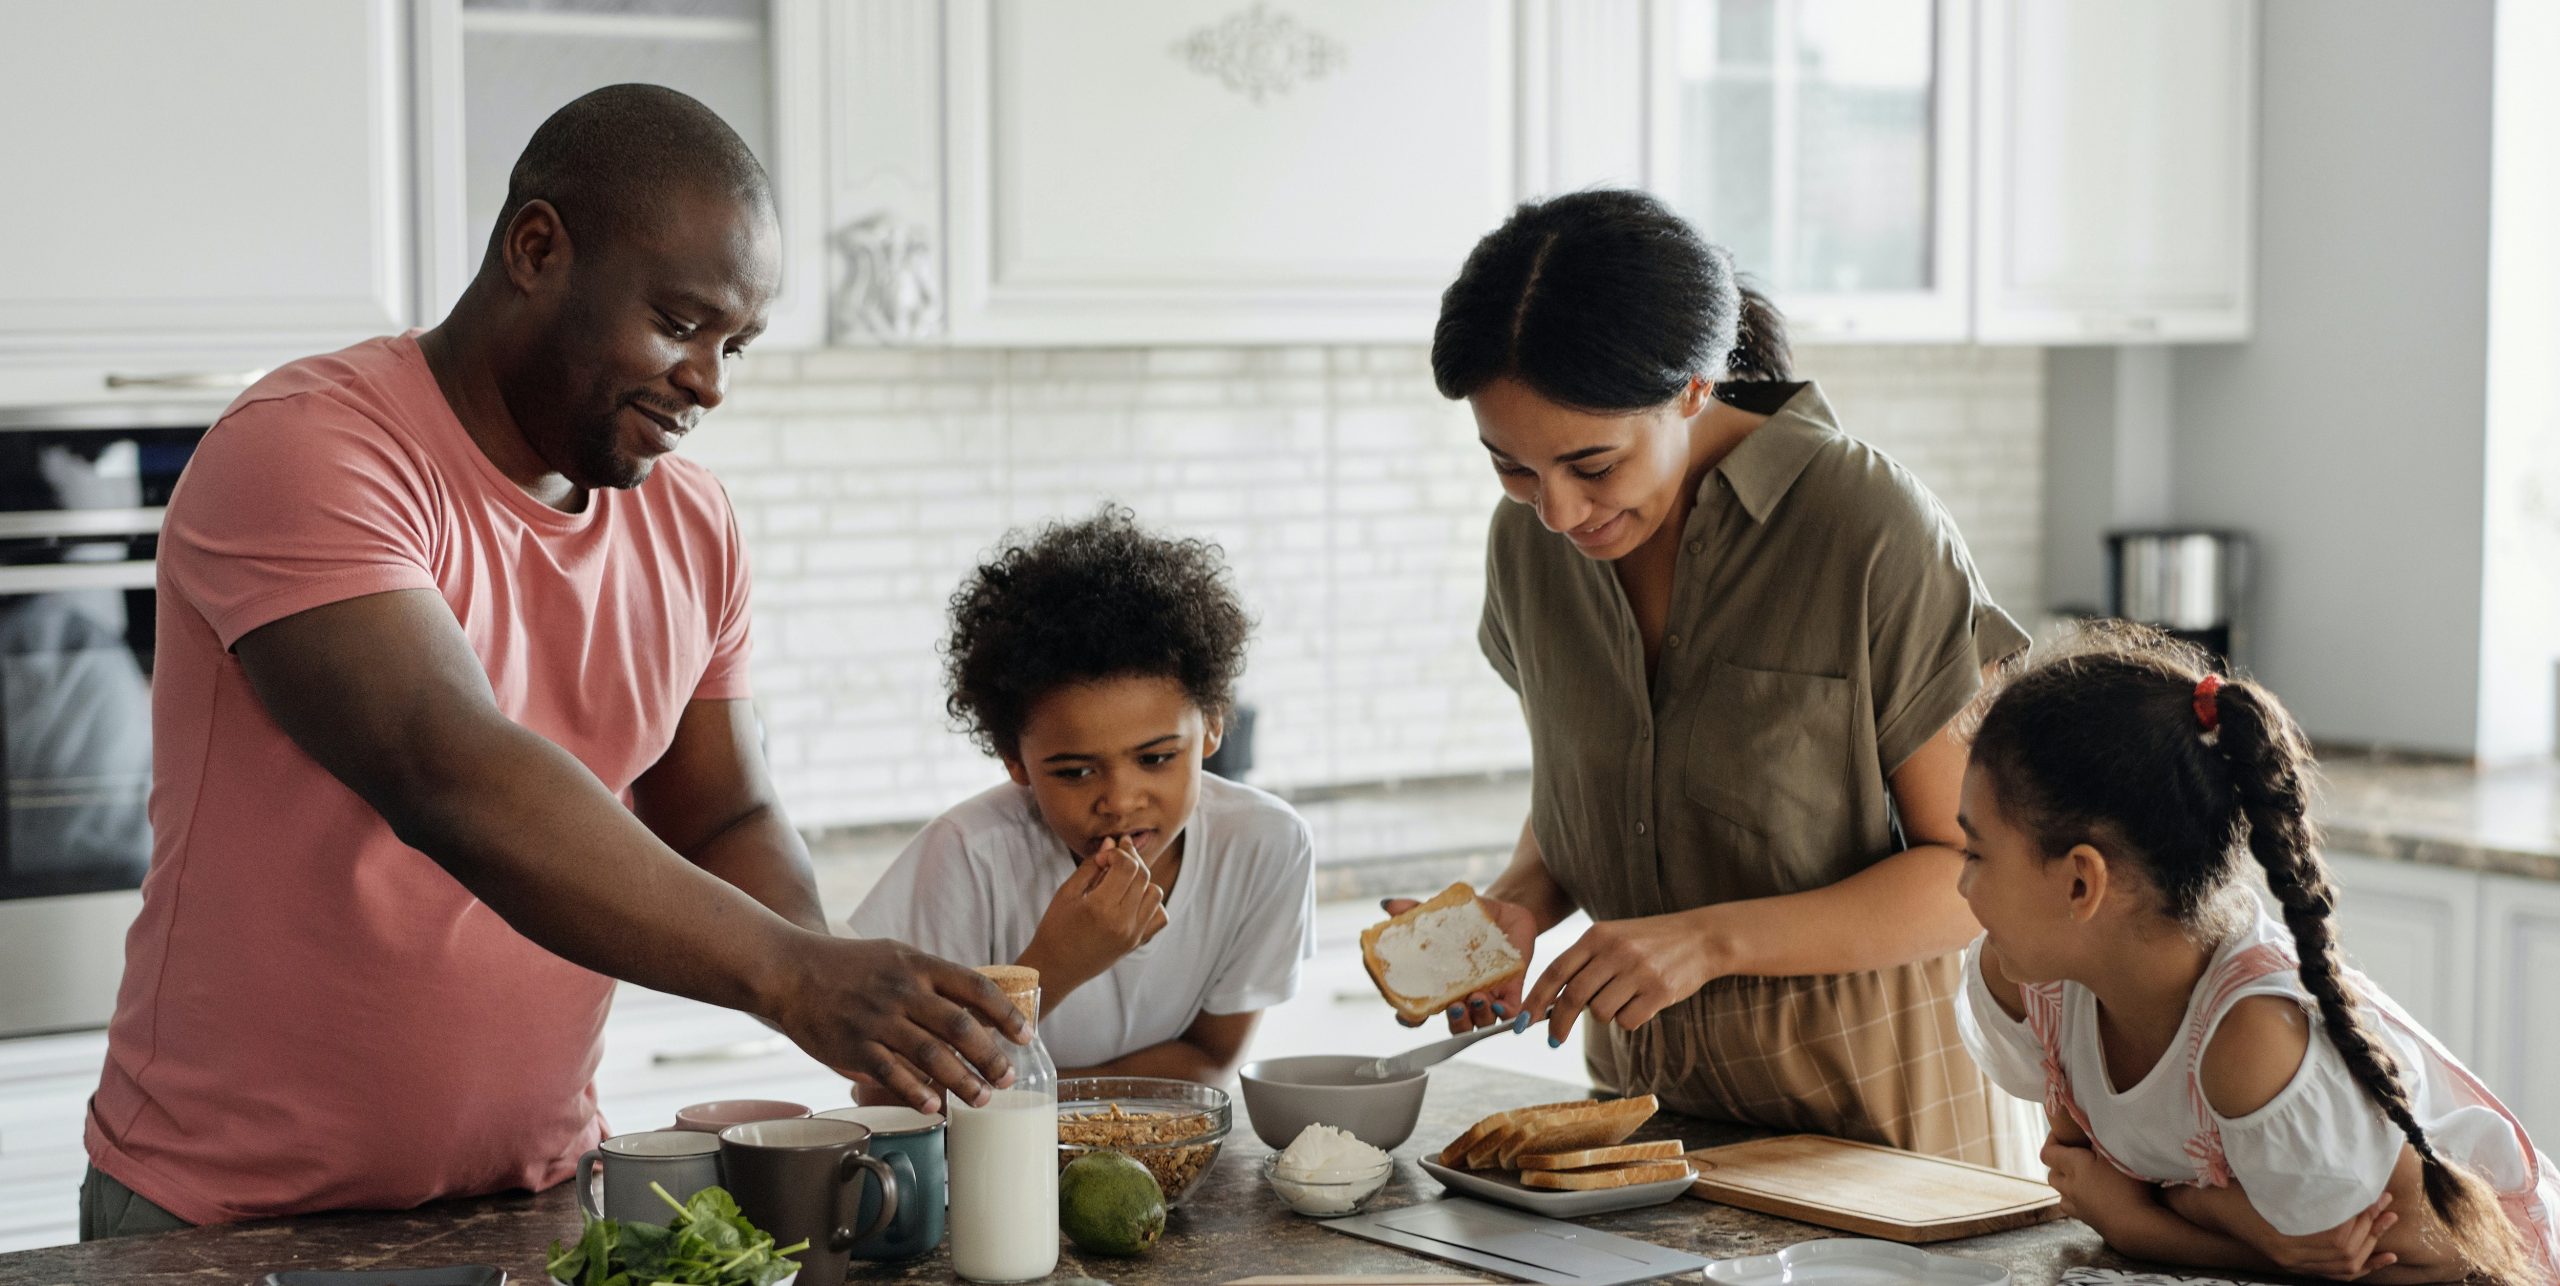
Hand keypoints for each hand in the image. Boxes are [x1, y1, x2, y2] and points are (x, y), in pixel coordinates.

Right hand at [769, 935, 1029, 1115]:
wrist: (791, 971)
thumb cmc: (850, 966)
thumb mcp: (897, 957)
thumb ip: (934, 981)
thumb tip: (978, 1009)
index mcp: (918, 966)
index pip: (975, 987)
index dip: (1006, 1014)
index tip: (1026, 1036)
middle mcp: (903, 992)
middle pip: (960, 1026)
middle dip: (991, 1056)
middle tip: (1008, 1079)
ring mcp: (878, 1020)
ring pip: (931, 1055)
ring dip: (962, 1080)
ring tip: (983, 1099)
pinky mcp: (854, 1046)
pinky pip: (891, 1073)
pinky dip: (916, 1092)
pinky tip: (935, 1107)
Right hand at [1025, 839, 1167, 995]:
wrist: (1055, 967)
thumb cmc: (1056, 927)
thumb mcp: (1067, 892)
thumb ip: (1092, 865)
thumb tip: (1112, 842)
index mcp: (1100, 907)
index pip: (1127, 866)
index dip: (1118, 852)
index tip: (1104, 855)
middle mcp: (1122, 922)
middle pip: (1143, 876)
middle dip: (1131, 859)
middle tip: (1116, 855)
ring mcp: (1133, 935)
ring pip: (1155, 893)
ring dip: (1142, 880)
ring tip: (1122, 880)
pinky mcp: (1137, 943)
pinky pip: (1160, 916)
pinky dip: (1152, 903)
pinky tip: (1133, 900)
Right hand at [1380, 892, 1540, 1031]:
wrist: (1505, 912)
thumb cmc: (1468, 919)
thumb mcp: (1441, 914)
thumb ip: (1416, 911)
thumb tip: (1389, 905)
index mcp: (1441, 985)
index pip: (1421, 1012)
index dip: (1411, 1019)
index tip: (1406, 1015)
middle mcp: (1463, 996)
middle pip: (1456, 1025)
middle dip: (1455, 1022)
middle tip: (1453, 1007)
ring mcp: (1488, 995)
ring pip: (1482, 1022)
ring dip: (1478, 1016)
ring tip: (1477, 998)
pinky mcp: (1512, 990)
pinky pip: (1511, 1013)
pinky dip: (1506, 1014)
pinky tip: (1500, 1003)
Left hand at [1521, 911, 1727, 1044]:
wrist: (1700, 938)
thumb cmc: (1649, 942)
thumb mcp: (1613, 938)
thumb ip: (1584, 963)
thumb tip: (1551, 1002)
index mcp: (1597, 935)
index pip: (1555, 971)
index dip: (1535, 1000)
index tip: (1523, 1023)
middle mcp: (1615, 951)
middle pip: (1573, 997)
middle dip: (1558, 1024)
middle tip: (1555, 1040)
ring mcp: (1638, 971)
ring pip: (1601, 1012)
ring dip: (1605, 1016)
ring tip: (1622, 1000)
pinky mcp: (1659, 991)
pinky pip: (1628, 1021)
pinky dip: (1628, 1020)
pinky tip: (1641, 1004)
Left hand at [2040, 1134, 2160, 1243]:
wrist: (2136, 1227)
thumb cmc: (2127, 1186)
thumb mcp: (2115, 1153)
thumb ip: (2100, 1139)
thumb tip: (2088, 1126)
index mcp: (2073, 1167)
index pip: (2048, 1152)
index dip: (2052, 1140)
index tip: (2065, 1132)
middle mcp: (2070, 1187)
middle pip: (2052, 1174)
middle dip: (2059, 1163)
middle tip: (2076, 1154)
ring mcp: (2078, 1207)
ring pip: (2061, 1194)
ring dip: (2066, 1184)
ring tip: (2083, 1177)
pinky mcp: (2089, 1222)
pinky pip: (2074, 1209)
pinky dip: (2077, 1201)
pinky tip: (2092, 1197)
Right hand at [2163, 1181, 2402, 1279]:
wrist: (2213, 1206)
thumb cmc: (2235, 1187)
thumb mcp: (2265, 1178)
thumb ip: (2298, 1179)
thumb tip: (2340, 1165)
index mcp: (2282, 1235)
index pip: (2335, 1234)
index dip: (2360, 1216)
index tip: (2374, 1194)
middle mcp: (2289, 1255)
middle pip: (2344, 1250)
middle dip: (2370, 1226)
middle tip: (2385, 1203)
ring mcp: (2293, 1262)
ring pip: (2345, 1264)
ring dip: (2371, 1242)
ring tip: (2388, 1219)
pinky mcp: (2296, 1263)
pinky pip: (2337, 1273)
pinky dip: (2364, 1266)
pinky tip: (2385, 1257)